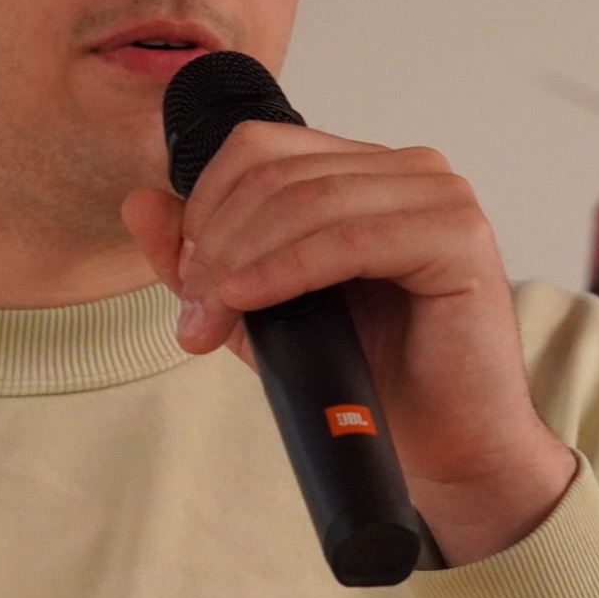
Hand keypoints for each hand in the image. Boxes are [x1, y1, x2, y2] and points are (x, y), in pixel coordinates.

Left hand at [121, 120, 575, 565]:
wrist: (441, 451)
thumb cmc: (363, 380)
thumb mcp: (257, 310)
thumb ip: (199, 258)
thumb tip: (138, 202)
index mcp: (362, 170)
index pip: (258, 147)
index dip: (204, 202)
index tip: (183, 273)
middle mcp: (406, 169)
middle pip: (275, 171)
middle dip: (216, 238)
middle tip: (193, 306)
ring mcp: (439, 196)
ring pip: (306, 200)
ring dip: (241, 257)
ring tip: (213, 313)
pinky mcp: (460, 237)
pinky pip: (349, 237)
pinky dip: (287, 268)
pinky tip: (249, 298)